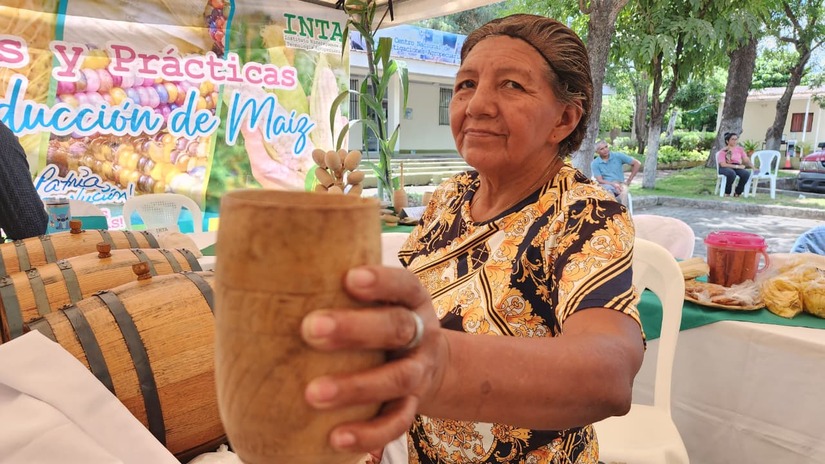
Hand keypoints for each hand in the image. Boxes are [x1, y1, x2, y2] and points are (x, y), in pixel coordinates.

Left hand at [300, 266, 445, 453]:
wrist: (430, 363)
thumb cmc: (379, 320)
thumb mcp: (375, 299)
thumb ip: (336, 289)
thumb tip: (258, 284)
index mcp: (410, 299)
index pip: (402, 284)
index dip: (380, 282)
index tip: (348, 278)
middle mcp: (420, 332)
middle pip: (397, 328)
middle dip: (356, 329)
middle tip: (310, 330)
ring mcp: (419, 371)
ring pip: (398, 378)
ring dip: (357, 386)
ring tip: (313, 394)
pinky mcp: (412, 405)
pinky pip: (396, 422)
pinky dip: (369, 432)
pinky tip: (336, 437)